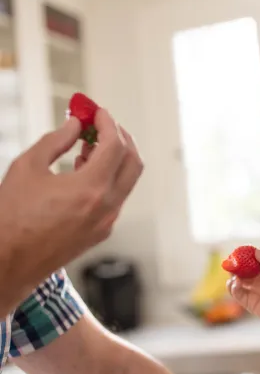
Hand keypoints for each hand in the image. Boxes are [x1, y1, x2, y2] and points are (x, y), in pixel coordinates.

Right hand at [0, 109, 142, 314]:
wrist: (9, 262)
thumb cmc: (12, 216)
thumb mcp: (27, 167)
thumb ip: (56, 140)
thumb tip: (76, 124)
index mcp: (90, 189)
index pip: (115, 146)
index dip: (108, 124)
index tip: (99, 112)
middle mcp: (107, 207)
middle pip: (134, 162)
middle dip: (122, 138)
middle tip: (104, 126)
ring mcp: (108, 222)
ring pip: (127, 181)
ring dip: (116, 158)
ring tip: (89, 145)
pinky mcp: (103, 231)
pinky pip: (115, 197)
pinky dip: (108, 178)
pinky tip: (85, 170)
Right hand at [227, 249, 259, 330]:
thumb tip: (257, 252)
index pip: (251, 259)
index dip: (244, 255)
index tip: (238, 252)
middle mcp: (258, 279)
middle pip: (241, 269)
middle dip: (234, 265)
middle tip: (230, 262)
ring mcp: (253, 290)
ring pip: (236, 281)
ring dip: (232, 277)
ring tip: (235, 276)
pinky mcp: (250, 303)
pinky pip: (237, 294)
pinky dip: (233, 288)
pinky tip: (236, 284)